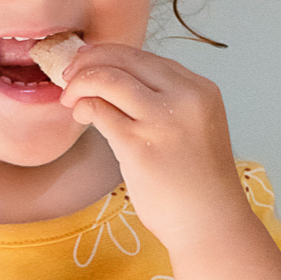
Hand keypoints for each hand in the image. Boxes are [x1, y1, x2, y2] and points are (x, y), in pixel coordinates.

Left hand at [59, 43, 248, 253]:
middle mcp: (184, 98)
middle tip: (69, 74)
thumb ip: (167, 103)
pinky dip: (83, 106)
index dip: (111, 55)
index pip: (146, 57)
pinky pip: (99, 110)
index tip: (89, 63)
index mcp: (200, 90)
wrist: (212, 224)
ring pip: (107, 78)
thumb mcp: (195, 128)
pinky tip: (80, 115)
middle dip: (89, 61)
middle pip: (124, 59)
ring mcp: (161, 121)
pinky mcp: (138, 145)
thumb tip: (117, 84)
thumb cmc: (198, 184)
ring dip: (79, 82)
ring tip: (69, 97)